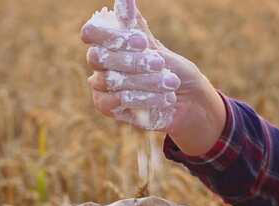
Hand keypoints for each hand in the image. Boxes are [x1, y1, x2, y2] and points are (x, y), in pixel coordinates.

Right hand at [81, 0, 225, 154]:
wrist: (188, 102)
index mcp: (107, 44)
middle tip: (160, 63)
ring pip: (110, 80)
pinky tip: (164, 99)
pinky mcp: (106, 107)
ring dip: (143, 81)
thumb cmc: (172, 70)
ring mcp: (100, 86)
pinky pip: (115, 101)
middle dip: (131, 61)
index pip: (90, 33)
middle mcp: (100, 64)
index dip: (111, 36)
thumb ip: (136, 26)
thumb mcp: (157, 46)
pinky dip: (142, 98)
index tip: (142, 42)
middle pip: (97, 58)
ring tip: (171, 83)